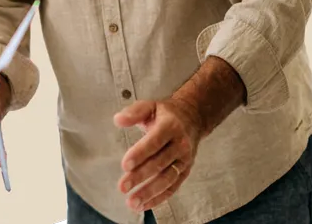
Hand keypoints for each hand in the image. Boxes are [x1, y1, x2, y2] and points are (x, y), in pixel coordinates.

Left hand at [113, 97, 204, 212]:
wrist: (193, 118)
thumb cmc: (166, 114)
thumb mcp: (151, 106)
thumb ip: (134, 112)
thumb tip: (118, 120)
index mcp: (171, 126)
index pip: (155, 141)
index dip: (140, 153)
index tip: (125, 165)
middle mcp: (180, 144)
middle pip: (160, 162)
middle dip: (140, 176)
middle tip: (122, 187)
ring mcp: (184, 159)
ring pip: (167, 178)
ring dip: (150, 192)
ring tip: (132, 202)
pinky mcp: (185, 171)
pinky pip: (173, 187)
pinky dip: (159, 198)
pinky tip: (143, 205)